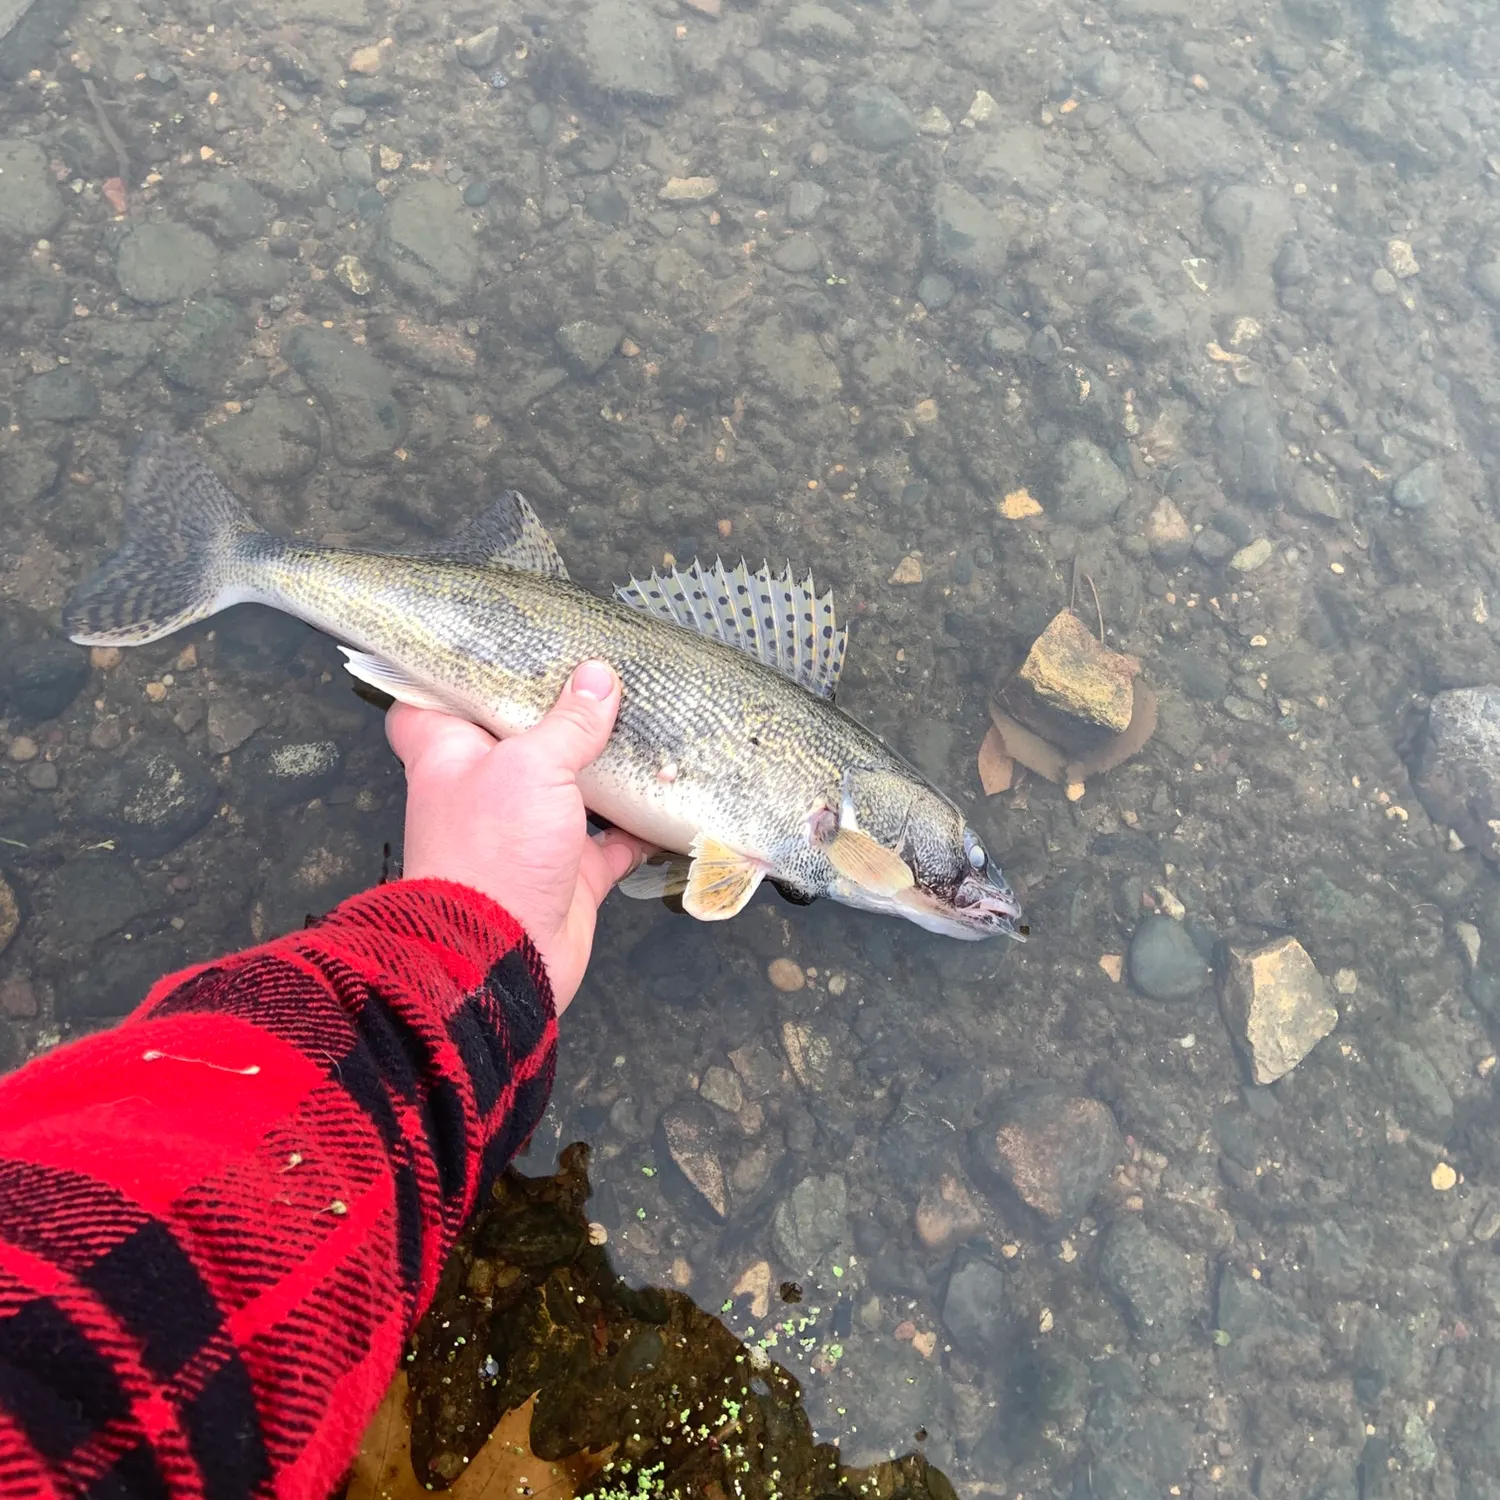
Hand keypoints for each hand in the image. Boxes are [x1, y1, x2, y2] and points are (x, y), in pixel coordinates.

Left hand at [386, 660, 649, 1013]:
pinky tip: (672, 794)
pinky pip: (613, 839)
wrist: (501, 959)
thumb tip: (598, 677)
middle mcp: (486, 787)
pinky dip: (641, 824)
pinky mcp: (568, 871)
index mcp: (451, 752)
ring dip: (605, 762)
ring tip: (645, 718)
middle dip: (554, 709)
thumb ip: (568, 722)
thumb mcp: (530, 767)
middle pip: (517, 736)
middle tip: (594, 667)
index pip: (431, 698)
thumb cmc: (491, 853)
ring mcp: (528, 830)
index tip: (489, 641)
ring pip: (571, 784)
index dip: (453, 671)